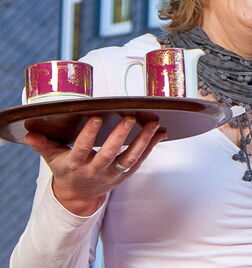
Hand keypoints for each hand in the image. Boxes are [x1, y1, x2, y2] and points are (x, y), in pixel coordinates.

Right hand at [26, 116, 166, 215]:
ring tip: (154, 123)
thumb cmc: (66, 170)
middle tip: (130, 118)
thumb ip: (43, 145)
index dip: (88, 136)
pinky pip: (140, 160)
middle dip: (120, 136)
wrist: (78, 195)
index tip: (96, 118)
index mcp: (76, 165)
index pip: (82, 149)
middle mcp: (95, 171)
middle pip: (110, 154)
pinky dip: (151, 146)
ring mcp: (112, 175)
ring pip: (130, 158)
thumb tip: (29, 135)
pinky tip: (161, 133)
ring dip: (144, 140)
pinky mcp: (125, 175)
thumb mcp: (52, 159)